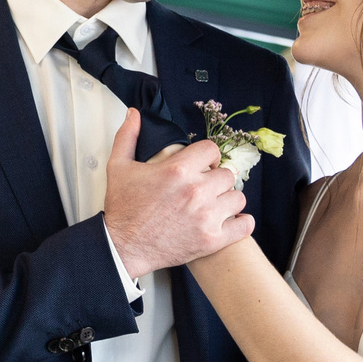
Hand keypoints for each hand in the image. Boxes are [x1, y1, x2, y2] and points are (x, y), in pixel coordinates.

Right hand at [102, 109, 251, 274]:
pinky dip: (241, 223)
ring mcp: (206, 216)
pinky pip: (244, 225)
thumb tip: (134, 115)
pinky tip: (229, 222)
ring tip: (215, 205)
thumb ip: (128, 136)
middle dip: (217, 179)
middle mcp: (196, 191)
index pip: (212, 150)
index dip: (208, 156)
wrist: (122, 246)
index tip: (203, 165)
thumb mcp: (119, 166)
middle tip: (206, 188)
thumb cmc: (122, 209)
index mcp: (177, 170)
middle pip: (228, 174)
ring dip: (228, 200)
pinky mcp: (211, 239)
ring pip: (238, 197)